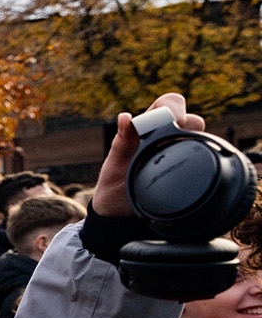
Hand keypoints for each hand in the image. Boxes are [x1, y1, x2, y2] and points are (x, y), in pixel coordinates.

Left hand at [93, 93, 202, 217]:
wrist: (118, 214)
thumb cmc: (114, 184)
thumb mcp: (114, 163)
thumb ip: (120, 142)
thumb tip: (125, 116)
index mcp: (147, 129)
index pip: (170, 103)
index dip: (175, 108)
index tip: (174, 121)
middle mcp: (166, 138)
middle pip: (193, 119)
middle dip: (189, 126)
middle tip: (176, 143)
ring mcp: (178, 152)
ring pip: (200, 136)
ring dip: (194, 141)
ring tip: (179, 157)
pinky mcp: (187, 168)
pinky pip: (204, 155)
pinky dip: (203, 155)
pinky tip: (193, 165)